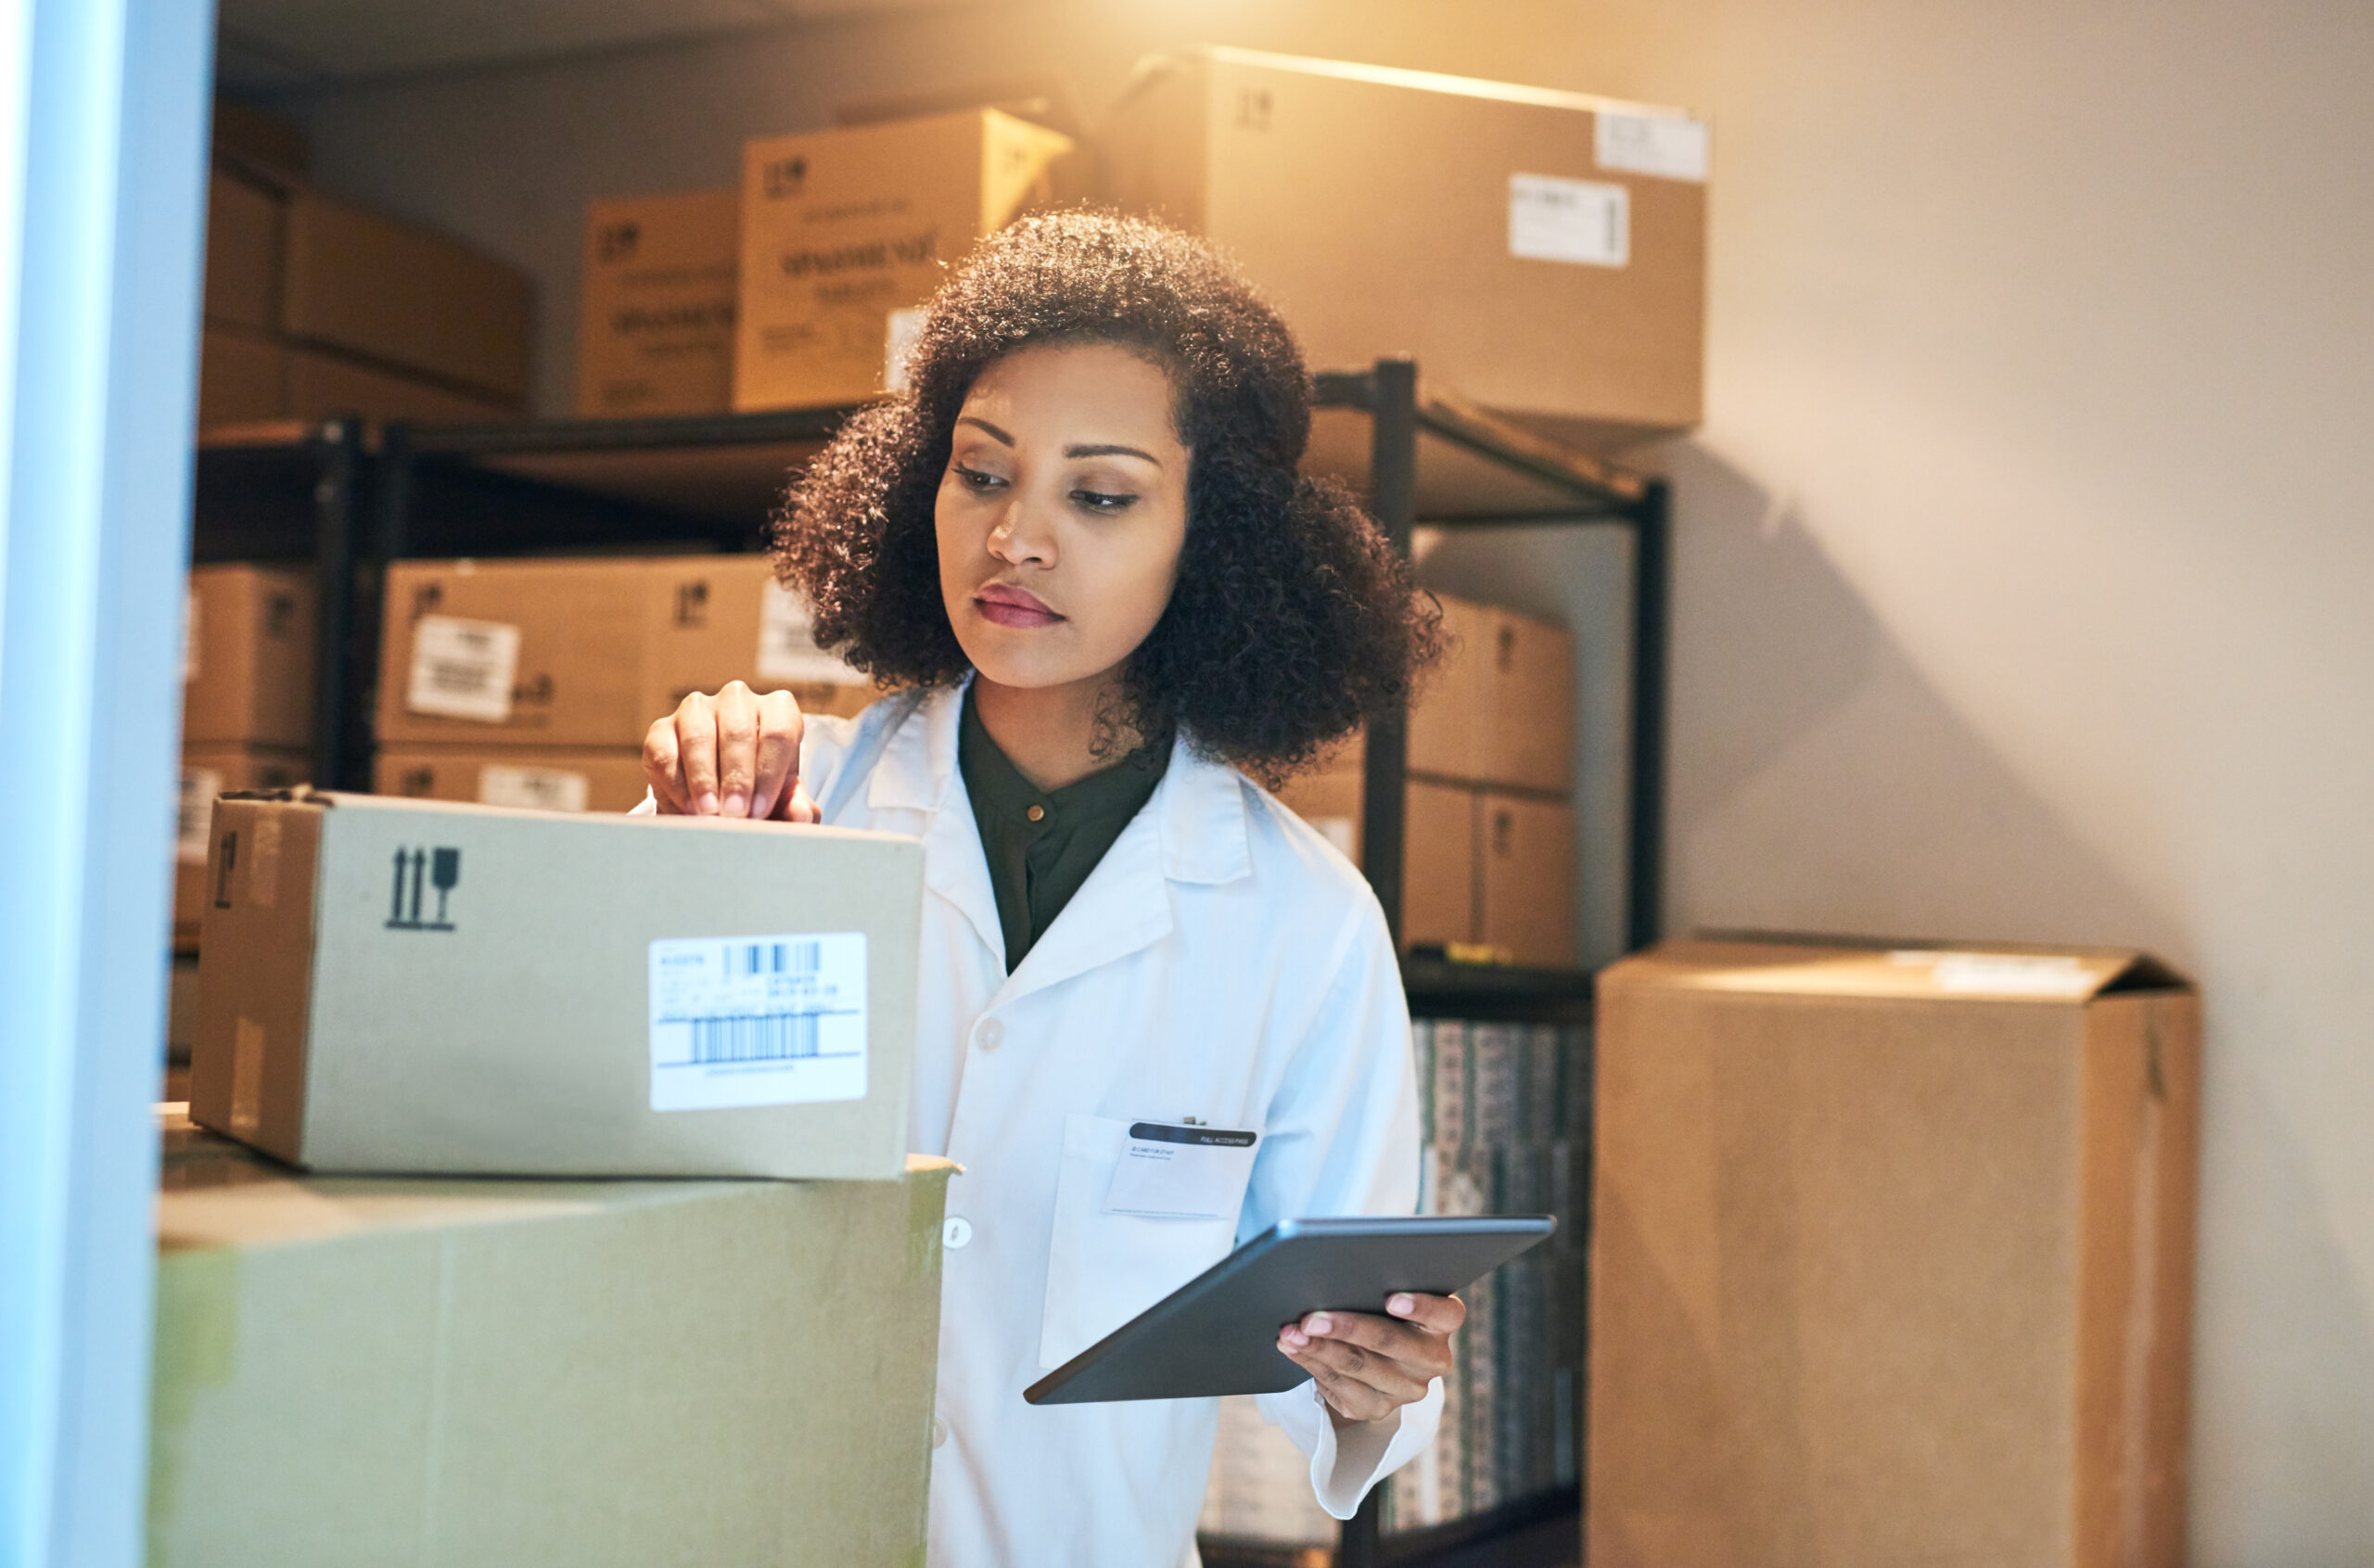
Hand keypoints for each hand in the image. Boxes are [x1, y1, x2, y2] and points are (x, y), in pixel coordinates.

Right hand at [641, 680, 819, 821]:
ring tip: (710, 814)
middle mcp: (737, 700)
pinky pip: (666, 753)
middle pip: (738, 732)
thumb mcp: (782, 800)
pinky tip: (688, 807)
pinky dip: (677, 784)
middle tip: (735, 815)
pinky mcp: (661, 729)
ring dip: (704, 779)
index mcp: (777, 709)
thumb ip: (796, 807)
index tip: (759, 810)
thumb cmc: (759, 790)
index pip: (779, 732)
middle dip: (736, 778)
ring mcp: (696, 709)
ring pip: (699, 737)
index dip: (769, 774)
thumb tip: (802, 815)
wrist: (717, 796)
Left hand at [1277, 1292, 1462, 1423]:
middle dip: (1344, 1329)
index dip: (1421, 1306)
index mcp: (1443, 1322)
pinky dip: (1312, 1365)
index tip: (1391, 1299)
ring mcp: (1408, 1388)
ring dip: (1317, 1349)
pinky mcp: (1379, 1408)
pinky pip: (1341, 1388)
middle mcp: (1432, 1359)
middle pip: (1388, 1341)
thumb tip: (1329, 1282)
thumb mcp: (1389, 1293)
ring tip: (1290, 1335)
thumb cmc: (1381, 1308)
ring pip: (1358, 1367)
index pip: (1445, 1313)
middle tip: (1309, 1321)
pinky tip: (1294, 1350)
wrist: (1379, 1355)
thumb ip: (1375, 1285)